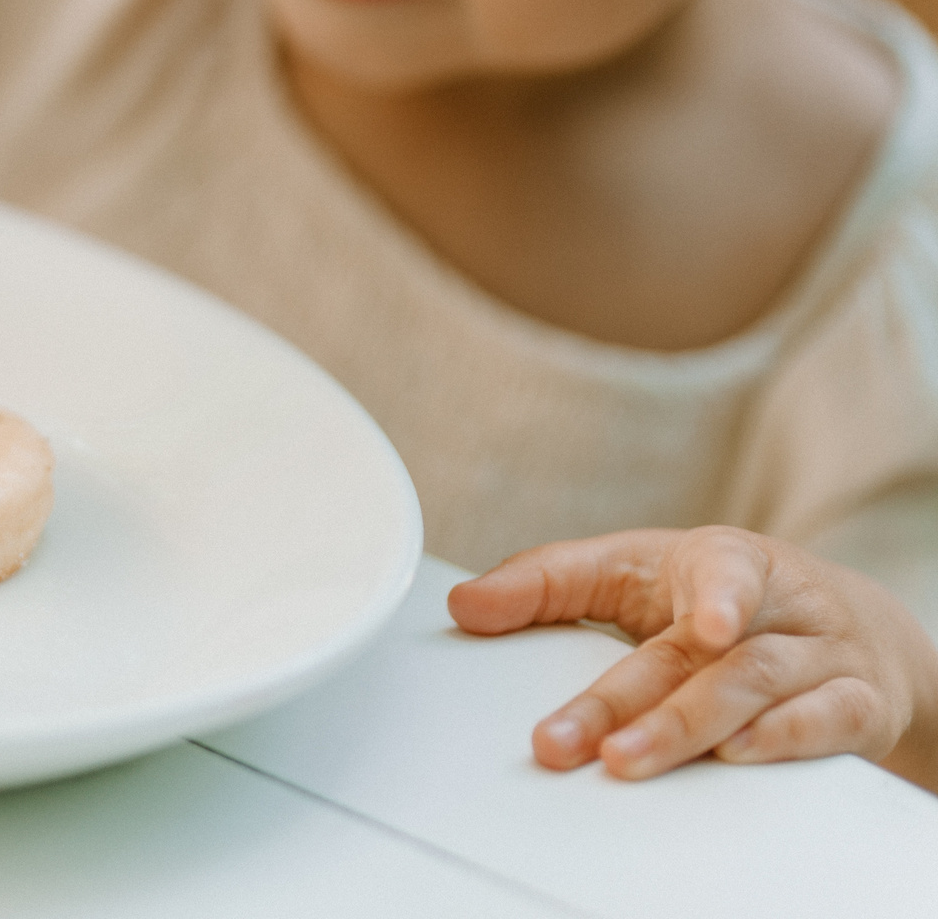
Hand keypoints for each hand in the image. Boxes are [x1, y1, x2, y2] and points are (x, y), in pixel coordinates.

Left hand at [449, 527, 937, 789]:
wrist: (851, 629)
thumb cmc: (717, 595)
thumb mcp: (635, 574)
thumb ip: (548, 584)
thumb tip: (462, 606)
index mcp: (723, 559)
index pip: (718, 567)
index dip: (716, 593)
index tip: (703, 625)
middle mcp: (780, 604)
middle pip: (703, 654)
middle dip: (629, 702)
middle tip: (563, 742)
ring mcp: (824, 655)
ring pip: (757, 689)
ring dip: (686, 729)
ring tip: (624, 760)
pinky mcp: (857, 706)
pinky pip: (826, 725)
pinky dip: (782, 743)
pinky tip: (734, 758)